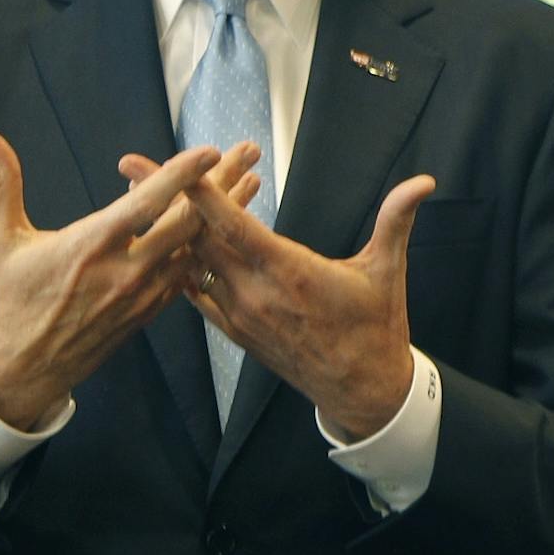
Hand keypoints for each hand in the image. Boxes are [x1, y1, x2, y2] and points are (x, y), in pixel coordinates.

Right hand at [0, 125, 230, 429]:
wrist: (21, 368)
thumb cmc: (8, 298)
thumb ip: (0, 182)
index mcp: (92, 246)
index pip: (147, 203)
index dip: (181, 175)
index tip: (210, 150)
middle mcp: (125, 270)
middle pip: (188, 221)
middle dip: (224, 183)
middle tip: (251, 151)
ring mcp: (142, 294)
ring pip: (196, 247)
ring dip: (225, 213)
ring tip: (254, 181)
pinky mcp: (148, 311)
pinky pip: (188, 274)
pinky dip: (208, 246)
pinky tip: (227, 227)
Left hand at [121, 149, 434, 438]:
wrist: (361, 390)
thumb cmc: (375, 326)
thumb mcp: (387, 271)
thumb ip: (396, 220)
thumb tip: (425, 181)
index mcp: (289, 271)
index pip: (233, 224)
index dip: (199, 191)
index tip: (169, 164)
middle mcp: (255, 293)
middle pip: (197, 238)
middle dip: (163, 200)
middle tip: (128, 166)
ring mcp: (241, 314)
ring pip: (193, 264)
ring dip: (166, 230)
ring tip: (137, 198)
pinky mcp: (237, 331)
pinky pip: (198, 293)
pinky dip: (181, 265)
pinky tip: (165, 246)